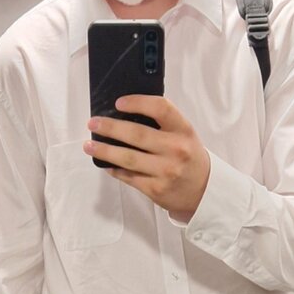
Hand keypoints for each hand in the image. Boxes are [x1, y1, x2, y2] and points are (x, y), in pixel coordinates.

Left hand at [83, 95, 210, 218]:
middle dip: (110, 127)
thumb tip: (124, 114)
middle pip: (137, 134)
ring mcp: (166, 171)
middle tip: (93, 123)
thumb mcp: (184, 135)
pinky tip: (105, 163)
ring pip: (128, 158)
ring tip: (89, 144)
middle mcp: (176, 149)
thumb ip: (162, 124)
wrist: (204, 190)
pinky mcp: (156, 189)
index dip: (137, 102)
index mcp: (183, 130)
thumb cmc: (189, 157)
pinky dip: (114, 169)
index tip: (119, 103)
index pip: (160, 108)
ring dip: (105, 150)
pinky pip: (129, 177)